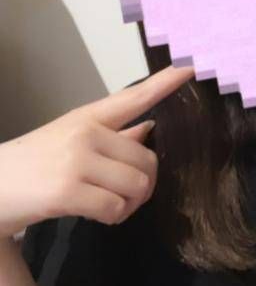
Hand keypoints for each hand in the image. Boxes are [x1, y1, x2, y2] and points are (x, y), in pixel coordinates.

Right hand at [0, 65, 195, 238]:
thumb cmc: (33, 166)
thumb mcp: (71, 141)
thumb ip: (112, 136)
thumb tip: (149, 129)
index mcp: (87, 117)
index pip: (134, 97)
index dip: (166, 83)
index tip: (191, 67)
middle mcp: (85, 133)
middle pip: (147, 161)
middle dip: (142, 185)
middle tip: (119, 194)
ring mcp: (76, 160)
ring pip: (137, 186)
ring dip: (128, 205)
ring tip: (104, 204)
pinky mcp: (68, 190)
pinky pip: (116, 208)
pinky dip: (113, 218)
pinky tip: (95, 214)